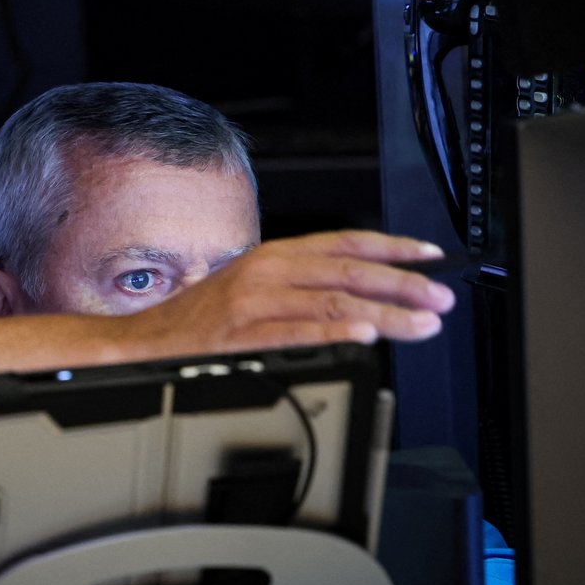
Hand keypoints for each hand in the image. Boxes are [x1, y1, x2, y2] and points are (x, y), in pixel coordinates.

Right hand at [125, 229, 453, 357]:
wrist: (144, 340)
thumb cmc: (199, 318)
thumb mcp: (250, 285)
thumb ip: (297, 283)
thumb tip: (358, 290)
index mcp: (272, 256)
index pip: (343, 243)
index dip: (391, 248)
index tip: (429, 256)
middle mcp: (266, 272)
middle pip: (347, 272)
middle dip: (401, 285)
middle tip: (439, 298)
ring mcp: (254, 304)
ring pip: (332, 303)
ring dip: (383, 314)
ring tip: (420, 324)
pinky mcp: (242, 336)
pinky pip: (296, 333)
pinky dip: (334, 335)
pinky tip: (364, 338)